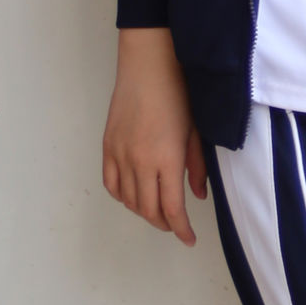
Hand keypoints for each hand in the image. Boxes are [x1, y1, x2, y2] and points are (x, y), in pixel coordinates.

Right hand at [102, 28, 208, 244]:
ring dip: (143, 211)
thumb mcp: (196, 132)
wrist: (149, 65)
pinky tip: (133, 196)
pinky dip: (122, 196)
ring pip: (128, 199)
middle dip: (163, 223)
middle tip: (175, 225)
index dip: (181, 229)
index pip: (172, 208)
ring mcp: (120, 154)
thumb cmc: (178, 93)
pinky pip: (111, 183)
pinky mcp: (108, 146)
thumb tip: (198, 195)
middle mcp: (140, 161)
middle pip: (148, 209)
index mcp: (167, 159)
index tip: (189, 239)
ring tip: (157, 210)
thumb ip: (197, 167)